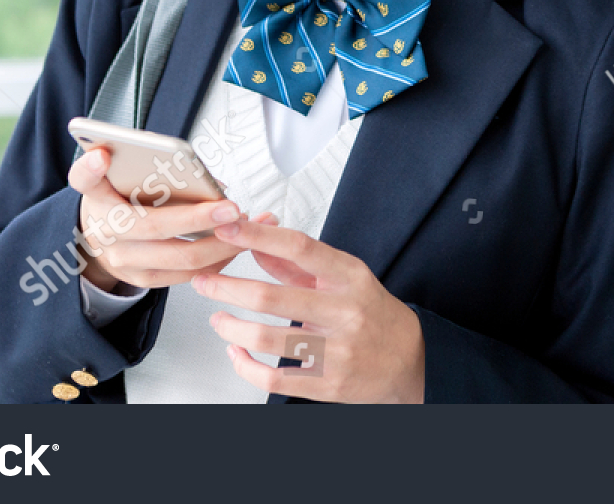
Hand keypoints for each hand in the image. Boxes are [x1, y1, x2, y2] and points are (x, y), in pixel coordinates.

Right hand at [68, 146, 274, 291]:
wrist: (99, 238)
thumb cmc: (118, 197)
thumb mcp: (119, 173)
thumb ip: (142, 160)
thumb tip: (192, 168)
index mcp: (97, 196)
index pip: (86, 179)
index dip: (92, 168)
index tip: (102, 156)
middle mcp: (106, 232)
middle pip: (154, 226)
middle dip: (199, 219)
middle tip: (232, 209)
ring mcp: (124, 260)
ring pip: (180, 257)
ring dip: (221, 243)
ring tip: (248, 224)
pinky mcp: (143, 280)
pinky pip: (187, 275)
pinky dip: (217, 260)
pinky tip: (238, 244)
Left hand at [190, 219, 424, 402]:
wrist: (410, 360)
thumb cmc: (372, 313)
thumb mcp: (343, 278)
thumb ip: (297, 263)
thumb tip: (257, 242)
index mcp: (349, 276)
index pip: (300, 248)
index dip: (259, 236)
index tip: (228, 229)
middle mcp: (344, 311)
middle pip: (272, 297)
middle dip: (226, 287)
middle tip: (204, 281)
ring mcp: (336, 351)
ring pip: (266, 339)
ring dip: (230, 328)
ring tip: (218, 319)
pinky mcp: (327, 384)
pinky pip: (274, 379)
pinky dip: (245, 367)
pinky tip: (236, 354)